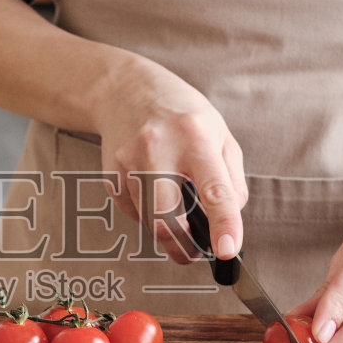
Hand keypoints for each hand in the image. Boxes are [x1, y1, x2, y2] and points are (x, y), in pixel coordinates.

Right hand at [92, 60, 248, 263]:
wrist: (124, 89)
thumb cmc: (180, 113)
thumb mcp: (219, 133)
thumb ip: (231, 178)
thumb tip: (230, 218)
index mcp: (194, 137)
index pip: (214, 190)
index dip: (223, 225)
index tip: (228, 251)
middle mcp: (158, 149)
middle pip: (167, 218)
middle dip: (183, 246)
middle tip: (195, 252)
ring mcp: (129, 163)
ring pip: (149, 221)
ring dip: (167, 228)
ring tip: (176, 206)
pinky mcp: (111, 175)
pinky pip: (133, 213)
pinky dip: (148, 214)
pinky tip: (153, 190)